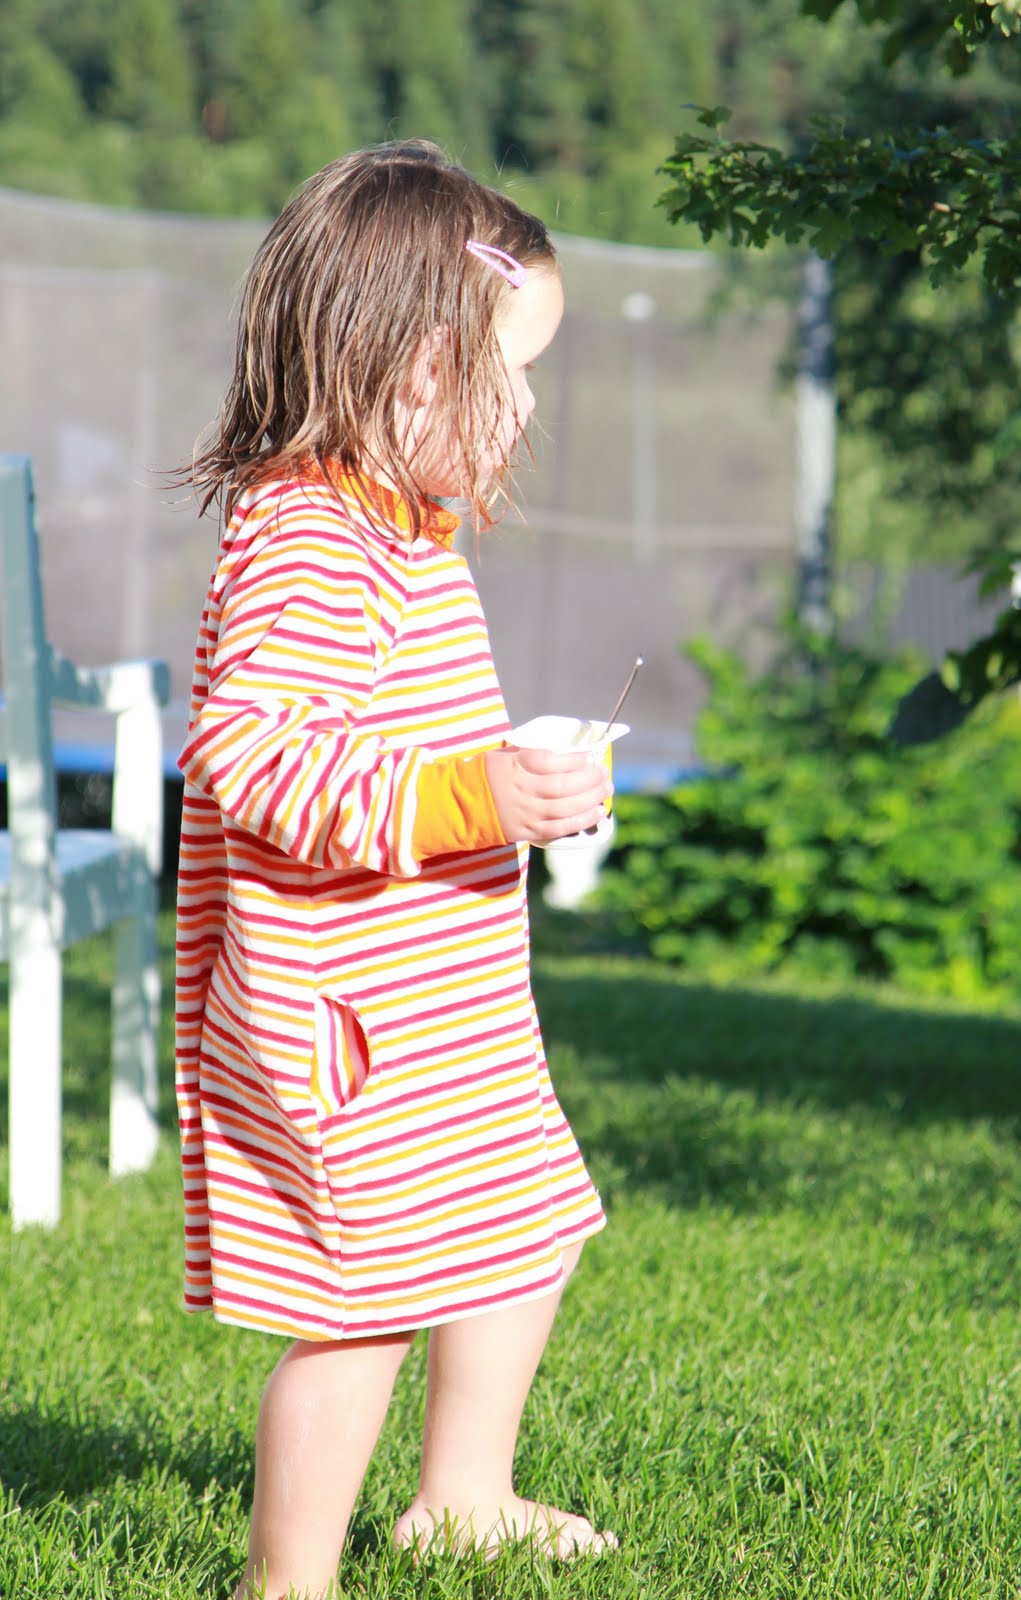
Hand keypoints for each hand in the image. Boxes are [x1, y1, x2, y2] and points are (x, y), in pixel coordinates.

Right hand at [484, 745, 611, 844]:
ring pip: (565, 808)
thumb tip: (573, 754)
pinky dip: (582, 821)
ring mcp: (525, 813)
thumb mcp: (509, 754)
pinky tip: (598, 813)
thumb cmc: (492, 773)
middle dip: (589, 780)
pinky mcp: (528, 831)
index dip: (574, 760)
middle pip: (562, 786)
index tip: (590, 757)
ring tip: (606, 790)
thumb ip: (536, 753)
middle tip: (604, 773)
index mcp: (515, 766)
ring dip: (591, 799)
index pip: (549, 761)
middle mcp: (521, 790)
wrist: (464, 804)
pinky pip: (559, 828)